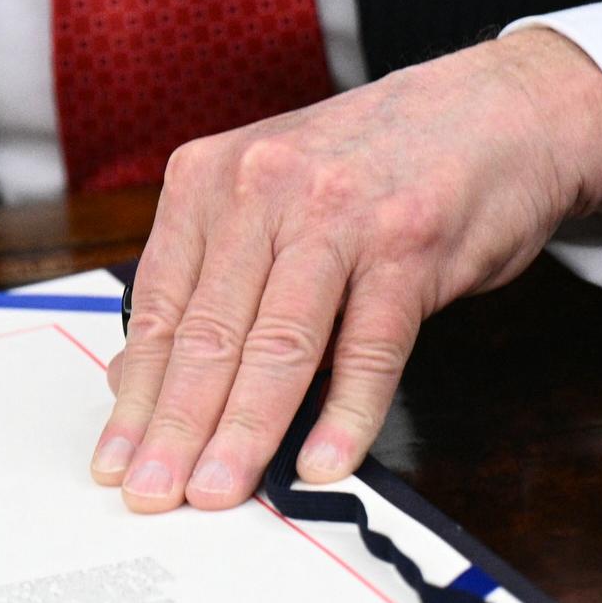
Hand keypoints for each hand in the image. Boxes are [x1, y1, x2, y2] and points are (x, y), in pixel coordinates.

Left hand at [91, 29, 601, 511]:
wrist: (488, 109)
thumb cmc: (362, 167)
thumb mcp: (261, 205)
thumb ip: (201, 286)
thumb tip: (131, 377)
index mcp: (207, 182)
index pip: (159, 310)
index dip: (136, 397)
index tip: (113, 460)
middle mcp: (260, 189)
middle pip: (208, 333)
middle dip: (175, 428)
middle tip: (150, 493)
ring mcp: (335, 214)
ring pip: (277, 344)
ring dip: (243, 432)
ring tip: (215, 493)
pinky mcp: (408, 243)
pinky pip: (369, 345)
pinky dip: (344, 412)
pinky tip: (319, 464)